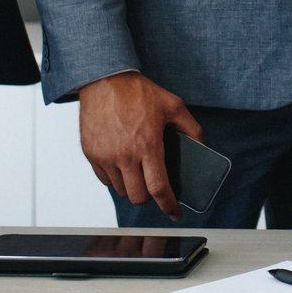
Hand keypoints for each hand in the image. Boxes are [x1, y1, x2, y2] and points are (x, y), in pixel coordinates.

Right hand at [77, 71, 202, 215]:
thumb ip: (191, 128)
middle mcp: (124, 155)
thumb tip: (201, 146)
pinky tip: (123, 166)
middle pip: (138, 197)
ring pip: (121, 190)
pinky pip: (104, 179)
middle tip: (155, 187)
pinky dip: (115, 179)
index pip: (159, 188)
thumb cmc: (136, 92)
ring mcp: (105, 156)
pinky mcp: (91, 153)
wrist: (104, 79)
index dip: (169, 206)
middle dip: (149, 197)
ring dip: (132, 188)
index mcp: (147, 146)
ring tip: (139, 174)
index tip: (174, 213)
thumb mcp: (173, 105)